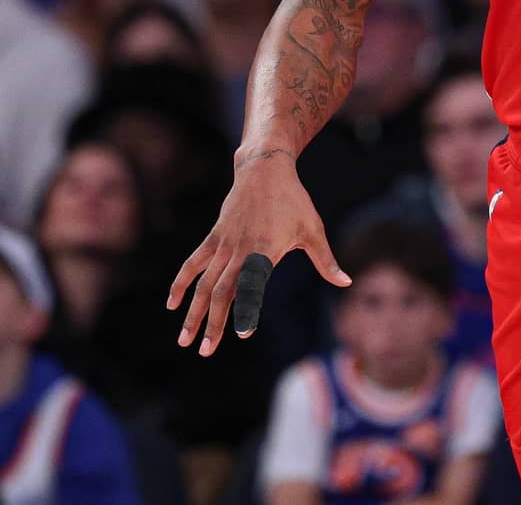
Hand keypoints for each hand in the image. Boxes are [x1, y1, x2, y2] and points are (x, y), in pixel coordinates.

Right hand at [167, 151, 349, 356]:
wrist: (265, 170)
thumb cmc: (293, 201)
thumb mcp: (313, 230)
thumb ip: (326, 261)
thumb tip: (347, 281)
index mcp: (265, 252)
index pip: (253, 287)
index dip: (247, 310)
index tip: (244, 334)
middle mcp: (241, 251)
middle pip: (221, 293)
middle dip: (212, 324)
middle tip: (205, 351)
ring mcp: (223, 245)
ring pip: (203, 283)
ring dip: (192, 312)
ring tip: (183, 339)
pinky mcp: (214, 237)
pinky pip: (193, 263)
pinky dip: (181, 283)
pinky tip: (172, 303)